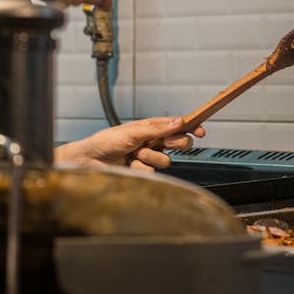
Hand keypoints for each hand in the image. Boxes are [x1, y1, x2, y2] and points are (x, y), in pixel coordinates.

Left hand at [54, 116, 204, 171]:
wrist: (91, 161)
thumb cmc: (107, 141)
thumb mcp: (134, 131)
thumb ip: (158, 128)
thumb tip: (178, 121)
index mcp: (151, 128)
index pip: (177, 126)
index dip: (190, 127)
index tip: (201, 131)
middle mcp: (152, 142)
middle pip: (179, 143)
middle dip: (176, 143)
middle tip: (166, 143)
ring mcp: (149, 157)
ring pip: (166, 160)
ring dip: (150, 156)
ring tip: (133, 154)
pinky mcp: (144, 171)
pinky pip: (153, 172)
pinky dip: (141, 168)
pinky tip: (129, 164)